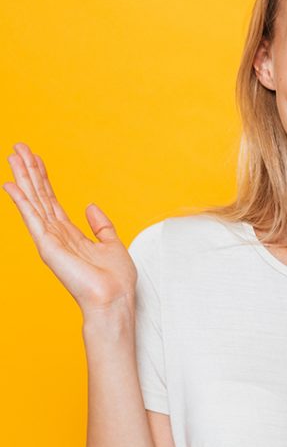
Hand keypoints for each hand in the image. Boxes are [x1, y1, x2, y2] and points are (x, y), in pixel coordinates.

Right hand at [3, 143, 136, 311]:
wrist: (114, 298)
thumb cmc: (114, 280)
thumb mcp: (112, 244)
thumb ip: (100, 225)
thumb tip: (90, 206)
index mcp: (70, 233)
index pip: (51, 200)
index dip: (43, 178)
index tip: (35, 158)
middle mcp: (56, 234)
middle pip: (39, 195)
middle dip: (29, 171)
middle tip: (18, 148)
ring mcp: (49, 239)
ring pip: (33, 201)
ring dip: (24, 177)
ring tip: (14, 155)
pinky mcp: (47, 246)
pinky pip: (32, 218)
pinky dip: (22, 200)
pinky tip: (11, 185)